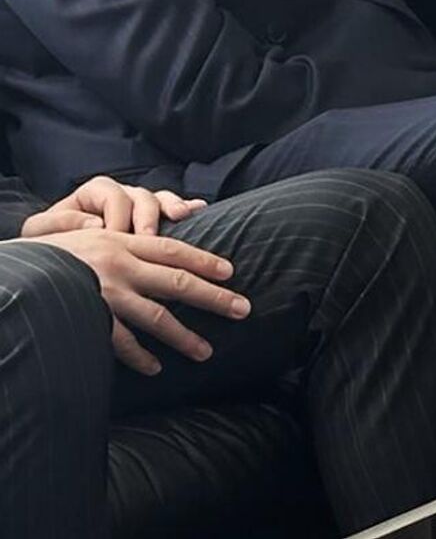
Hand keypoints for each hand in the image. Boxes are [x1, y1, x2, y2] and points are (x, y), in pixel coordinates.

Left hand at [19, 176, 205, 238]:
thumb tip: (94, 226)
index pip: (112, 196)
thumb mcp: (41, 232)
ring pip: (160, 199)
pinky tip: (199, 209)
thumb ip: (58, 223)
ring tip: (180, 217)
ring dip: (171, 208)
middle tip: (148, 236)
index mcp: (92, 193)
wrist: (59, 254)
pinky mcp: (153, 217)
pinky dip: (187, 206)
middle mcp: (119, 194)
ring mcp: (138, 204)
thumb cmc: (49, 243)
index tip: (115, 239)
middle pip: (141, 196)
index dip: (116, 217)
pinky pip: (174, 206)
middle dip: (148, 216)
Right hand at [19, 229, 249, 374]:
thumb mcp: (88, 238)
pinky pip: (120, 343)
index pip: (173, 250)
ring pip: (155, 317)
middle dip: (214, 297)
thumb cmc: (52, 254)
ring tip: (206, 352)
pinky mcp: (88, 319)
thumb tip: (156, 254)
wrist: (13, 272)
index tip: (231, 272)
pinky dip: (140, 356)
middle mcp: (118, 267)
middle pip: (177, 283)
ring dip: (184, 336)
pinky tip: (156, 368)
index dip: (204, 260)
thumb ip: (122, 245)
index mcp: (120, 243)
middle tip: (243, 309)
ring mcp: (104, 296)